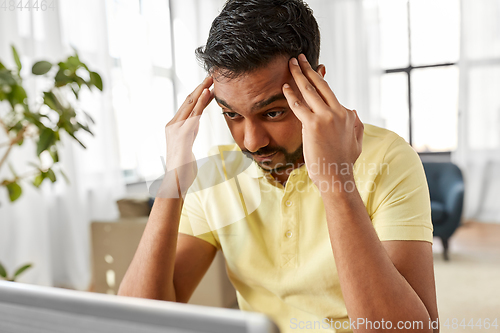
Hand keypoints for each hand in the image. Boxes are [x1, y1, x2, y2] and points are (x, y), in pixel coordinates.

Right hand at [161, 76, 213, 197]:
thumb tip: (194, 124)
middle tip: (212, 75)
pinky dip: (200, 103)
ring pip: (190, 104)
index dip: (198, 94)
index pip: (188, 106)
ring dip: (201, 90)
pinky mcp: (182, 135)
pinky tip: (207, 93)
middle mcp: (173, 125)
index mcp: (174, 127)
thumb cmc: (182, 168)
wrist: (175, 183)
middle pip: (188, 101)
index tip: (209, 84)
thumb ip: (189, 132)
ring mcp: (176, 129)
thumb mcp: (187, 144)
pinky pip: (193, 115)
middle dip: (200, 87)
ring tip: (211, 79)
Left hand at [282, 54, 363, 191]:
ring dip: (298, 75)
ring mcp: (326, 118)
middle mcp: (338, 112)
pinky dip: (291, 95)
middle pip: (320, 85)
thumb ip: (355, 125)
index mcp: (347, 115)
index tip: (313, 68)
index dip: (319, 78)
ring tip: (290, 64)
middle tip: (299, 57)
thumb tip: (353, 113)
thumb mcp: (356, 141)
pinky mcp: (313, 125)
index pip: (330, 92)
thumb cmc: (343, 163)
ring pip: (309, 91)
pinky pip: (299, 106)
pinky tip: (284, 87)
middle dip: (308, 69)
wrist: (337, 177)